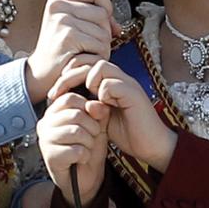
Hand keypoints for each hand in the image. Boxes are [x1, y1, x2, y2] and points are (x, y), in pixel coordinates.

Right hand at [25, 0, 115, 103]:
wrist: (41, 73)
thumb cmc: (60, 50)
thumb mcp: (72, 25)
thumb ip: (94, 17)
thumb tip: (117, 26)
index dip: (106, 5)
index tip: (103, 21)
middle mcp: (58, 5)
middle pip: (103, 12)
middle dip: (104, 32)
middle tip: (90, 45)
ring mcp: (62, 20)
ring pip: (104, 31)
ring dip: (102, 47)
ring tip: (85, 53)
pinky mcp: (68, 37)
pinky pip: (100, 45)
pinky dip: (98, 57)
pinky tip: (84, 60)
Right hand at [37, 91, 107, 207]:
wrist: (87, 177)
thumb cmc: (89, 147)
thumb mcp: (97, 125)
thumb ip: (98, 112)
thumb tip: (95, 105)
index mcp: (54, 112)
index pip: (70, 98)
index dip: (87, 108)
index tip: (92, 120)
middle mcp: (45, 123)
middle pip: (75, 114)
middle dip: (92, 128)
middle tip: (91, 138)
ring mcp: (45, 140)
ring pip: (76, 132)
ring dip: (89, 142)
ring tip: (87, 148)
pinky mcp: (50, 156)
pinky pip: (75, 150)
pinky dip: (85, 155)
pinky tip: (81, 159)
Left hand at [53, 59, 177, 171]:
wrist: (153, 146)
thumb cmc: (129, 133)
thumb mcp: (102, 120)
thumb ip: (89, 108)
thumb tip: (75, 99)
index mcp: (110, 82)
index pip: (85, 65)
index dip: (67, 76)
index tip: (55, 94)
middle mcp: (119, 79)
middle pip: (90, 61)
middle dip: (69, 76)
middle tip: (57, 94)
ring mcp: (127, 84)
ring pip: (101, 66)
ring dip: (89, 83)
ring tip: (88, 101)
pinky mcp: (134, 93)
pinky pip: (112, 83)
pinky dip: (103, 93)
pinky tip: (103, 108)